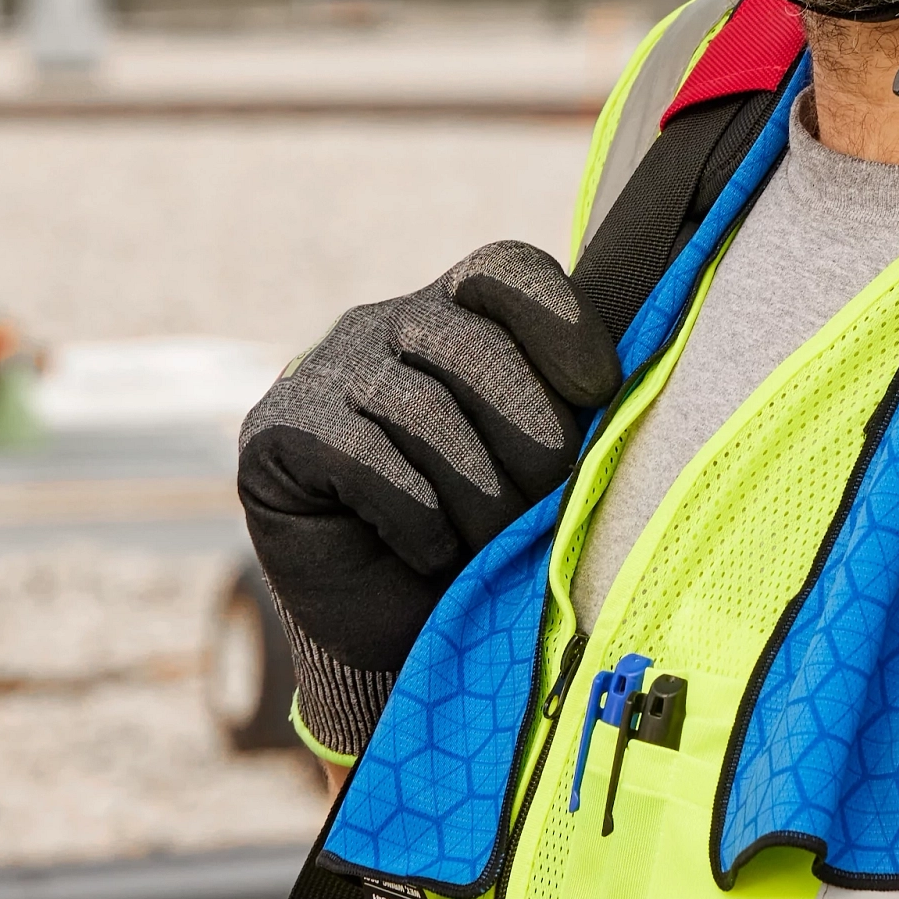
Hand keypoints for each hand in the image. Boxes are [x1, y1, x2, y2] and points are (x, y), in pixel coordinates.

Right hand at [237, 242, 622, 676]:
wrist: (397, 627)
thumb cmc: (485, 541)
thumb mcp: (545, 469)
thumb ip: (572, 412)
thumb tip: (622, 390)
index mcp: (460, 313)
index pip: (508, 271)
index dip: (562, 324)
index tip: (600, 393)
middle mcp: (388, 324)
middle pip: (476, 347)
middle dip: (531, 441)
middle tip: (544, 506)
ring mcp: (326, 369)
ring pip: (424, 411)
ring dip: (478, 496)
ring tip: (490, 547)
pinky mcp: (277, 427)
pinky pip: (364, 457)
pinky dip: (416, 519)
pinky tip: (425, 549)